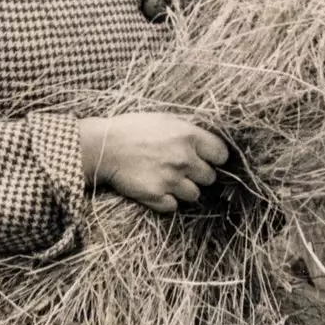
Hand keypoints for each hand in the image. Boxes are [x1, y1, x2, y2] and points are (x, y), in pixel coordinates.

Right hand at [77, 112, 230, 213]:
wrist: (103, 147)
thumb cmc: (133, 128)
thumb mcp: (165, 119)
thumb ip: (189, 130)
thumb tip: (207, 141)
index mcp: (189, 136)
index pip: (222, 154)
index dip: (216, 158)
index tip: (208, 159)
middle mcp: (184, 159)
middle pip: (210, 177)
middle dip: (199, 174)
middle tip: (184, 169)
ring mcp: (171, 179)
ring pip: (195, 194)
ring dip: (185, 189)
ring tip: (169, 179)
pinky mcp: (156, 196)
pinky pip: (174, 206)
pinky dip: (167, 201)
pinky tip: (158, 189)